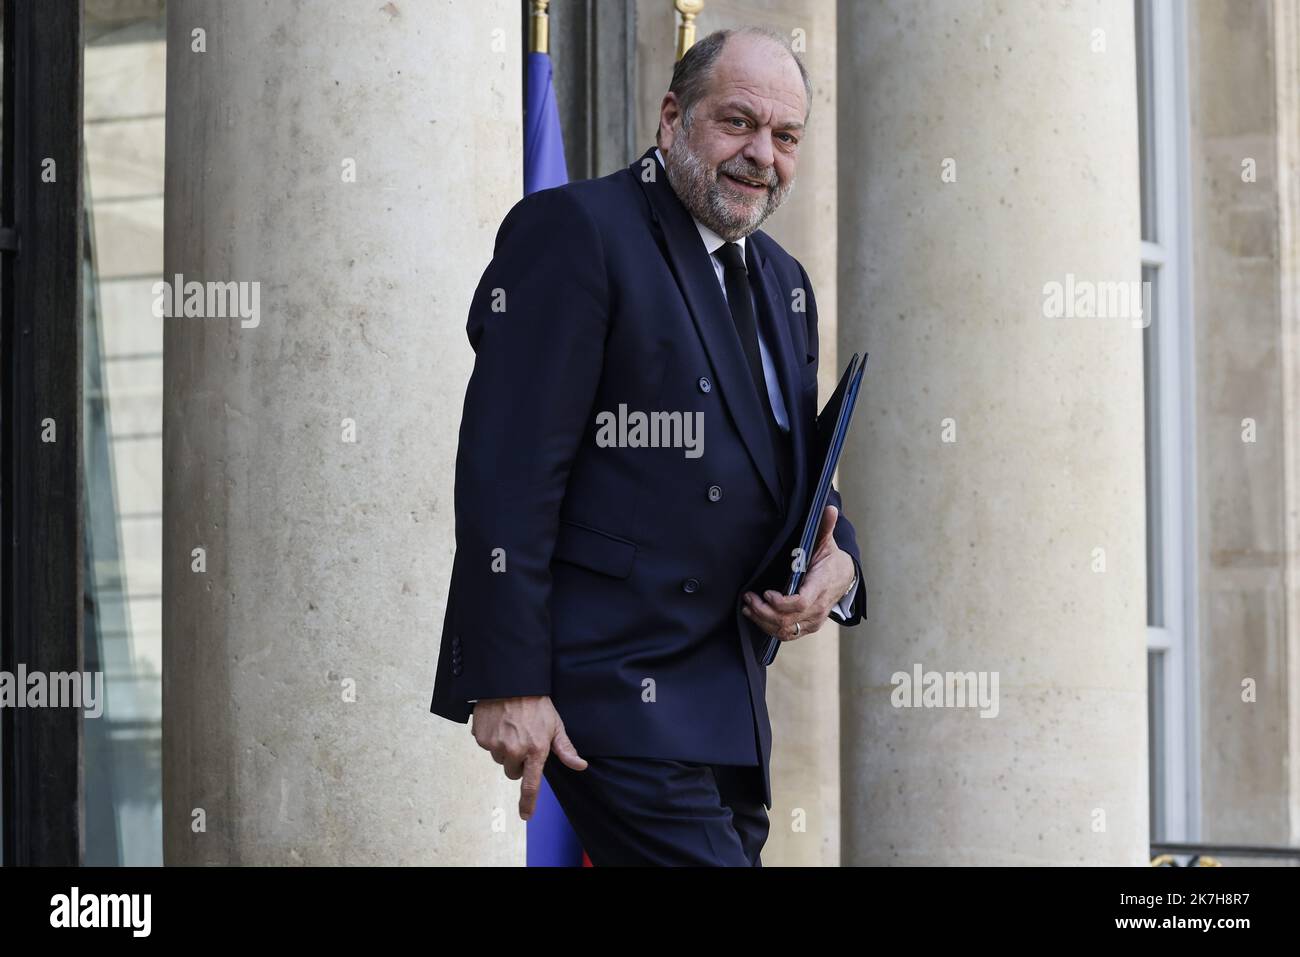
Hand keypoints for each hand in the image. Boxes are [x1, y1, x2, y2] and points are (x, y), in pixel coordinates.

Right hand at [470, 694, 586, 819]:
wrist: (509, 682)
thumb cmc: (536, 704)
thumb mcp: (555, 724)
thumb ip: (565, 749)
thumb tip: (580, 766)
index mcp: (535, 751)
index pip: (531, 785)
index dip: (528, 803)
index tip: (526, 815)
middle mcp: (514, 751)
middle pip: (513, 771)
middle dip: (517, 761)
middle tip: (522, 739)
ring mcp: (495, 745)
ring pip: (499, 759)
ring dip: (504, 749)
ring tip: (511, 727)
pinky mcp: (481, 738)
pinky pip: (487, 746)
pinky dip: (492, 738)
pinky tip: (499, 723)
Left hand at [741, 504, 855, 642]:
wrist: (845, 579)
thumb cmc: (831, 560)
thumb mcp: (827, 542)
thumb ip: (825, 527)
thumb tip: (830, 508)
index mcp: (820, 587)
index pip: (801, 602)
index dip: (781, 602)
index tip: (766, 593)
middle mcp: (818, 608)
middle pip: (788, 619)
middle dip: (764, 611)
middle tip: (748, 597)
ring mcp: (813, 620)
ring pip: (785, 630)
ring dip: (763, 620)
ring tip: (747, 606)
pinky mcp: (807, 627)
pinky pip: (787, 634)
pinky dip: (769, 628)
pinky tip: (755, 616)